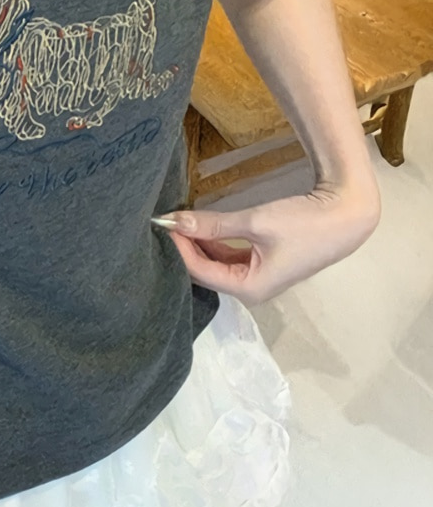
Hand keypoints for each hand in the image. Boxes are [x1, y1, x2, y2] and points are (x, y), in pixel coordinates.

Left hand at [157, 182, 380, 305]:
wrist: (344, 216)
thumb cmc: (302, 223)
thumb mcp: (254, 222)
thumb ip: (213, 224)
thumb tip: (174, 220)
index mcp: (249, 289)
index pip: (200, 271)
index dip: (179, 247)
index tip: (163, 223)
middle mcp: (250, 290)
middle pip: (205, 271)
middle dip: (185, 247)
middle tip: (166, 222)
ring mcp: (256, 278)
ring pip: (215, 263)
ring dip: (198, 243)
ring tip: (178, 221)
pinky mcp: (261, 264)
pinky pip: (228, 257)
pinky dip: (213, 242)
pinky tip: (200, 226)